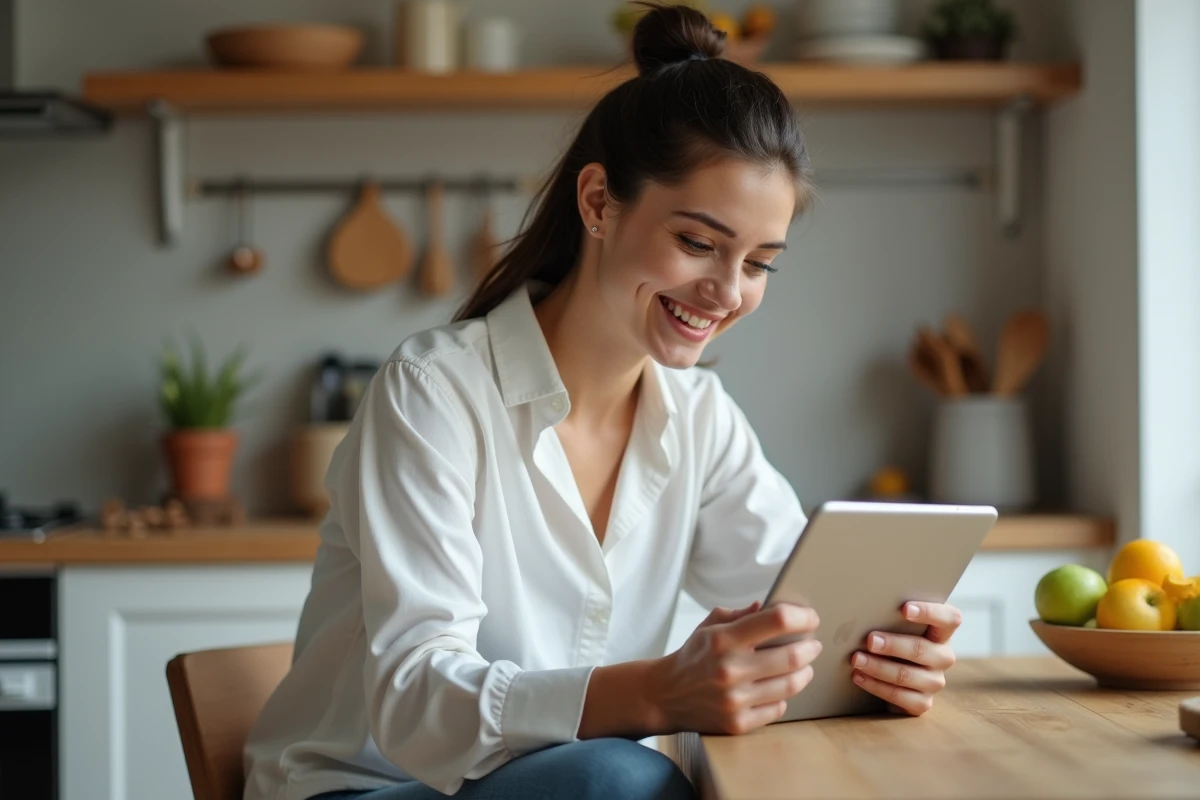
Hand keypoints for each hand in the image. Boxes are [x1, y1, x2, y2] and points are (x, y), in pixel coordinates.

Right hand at [649, 601, 820, 734]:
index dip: (802, 616)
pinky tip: (780, 688)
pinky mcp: (737, 723)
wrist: (666, 694)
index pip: (777, 620)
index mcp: (724, 639)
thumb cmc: (694, 655)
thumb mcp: (709, 626)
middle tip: (813, 644)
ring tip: (804, 666)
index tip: (810, 617)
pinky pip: (778, 708)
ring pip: (790, 685)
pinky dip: (784, 697)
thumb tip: (769, 606)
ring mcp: (734, 700)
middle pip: (791, 655)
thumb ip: (741, 615)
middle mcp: (730, 669)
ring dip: (804, 672)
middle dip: (810, 647)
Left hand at [849, 601, 961, 716]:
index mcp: (941, 632)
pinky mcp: (922, 703)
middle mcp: (943, 657)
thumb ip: (891, 618)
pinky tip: (859, 677)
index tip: (904, 609)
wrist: (889, 677)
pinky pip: (900, 697)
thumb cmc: (892, 640)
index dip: (929, 612)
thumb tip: (864, 609)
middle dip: (893, 645)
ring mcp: (935, 682)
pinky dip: (876, 686)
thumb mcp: (896, 627)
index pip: (949, 618)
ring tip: (856, 659)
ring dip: (879, 667)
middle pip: (922, 649)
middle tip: (870, 640)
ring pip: (907, 675)